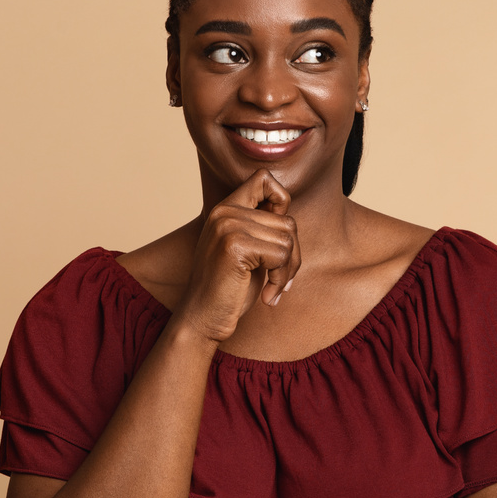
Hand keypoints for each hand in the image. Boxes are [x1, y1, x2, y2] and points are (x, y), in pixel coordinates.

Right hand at [174, 168, 302, 343]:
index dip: (281, 201)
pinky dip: (281, 279)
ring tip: (273, 287)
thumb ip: (262, 227)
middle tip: (281, 279)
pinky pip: (281, 256)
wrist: (203, 319)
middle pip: (288, 221)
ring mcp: (228, 226)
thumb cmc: (230, 289)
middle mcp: (225, 211)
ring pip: (288, 239)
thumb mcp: (248, 250)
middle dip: (293, 255)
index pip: (263, 178)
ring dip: (288, 270)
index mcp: (226, 209)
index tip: (277, 234)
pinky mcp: (235, 246)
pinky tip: (267, 295)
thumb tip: (288, 210)